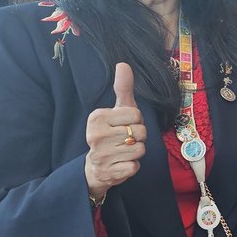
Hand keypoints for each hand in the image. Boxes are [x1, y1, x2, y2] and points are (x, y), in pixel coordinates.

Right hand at [84, 63, 145, 198]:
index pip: (136, 114)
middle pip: (141, 133)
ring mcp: (101, 155)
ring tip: (123, 152)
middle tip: (125, 140)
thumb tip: (123, 64)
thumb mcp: (117, 110)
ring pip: (140, 150)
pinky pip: (135, 167)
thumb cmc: (111, 133)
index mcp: (97, 117)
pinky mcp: (109, 172)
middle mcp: (95, 135)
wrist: (96, 165)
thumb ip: (122, 88)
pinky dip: (133, 166)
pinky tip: (121, 164)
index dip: (137, 121)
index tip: (125, 126)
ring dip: (137, 152)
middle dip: (139, 137)